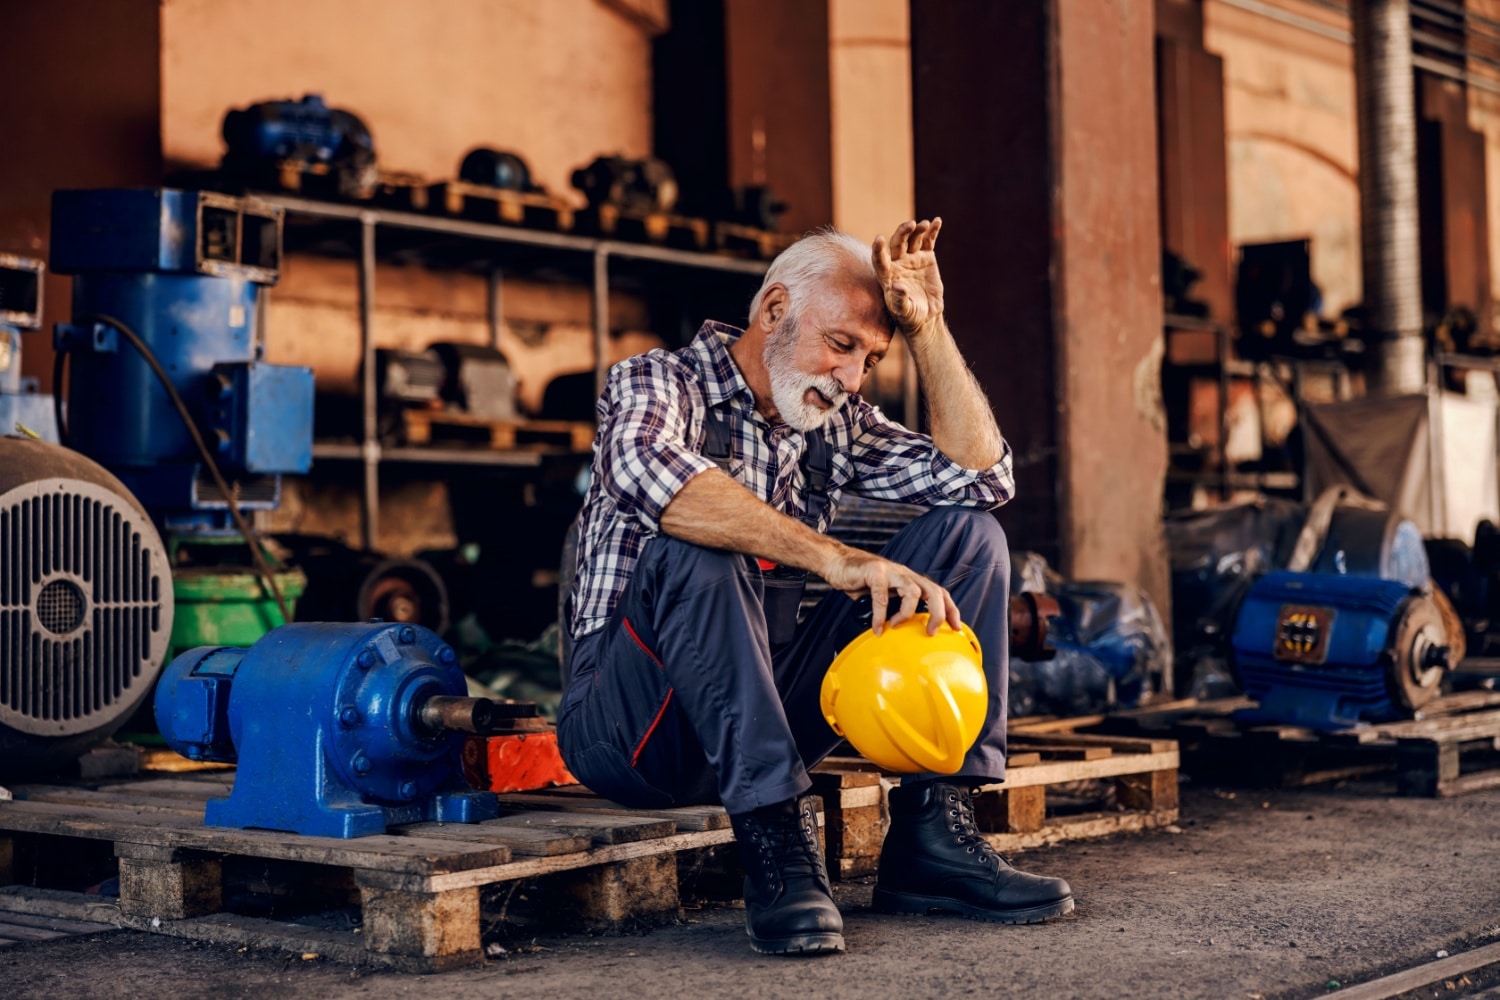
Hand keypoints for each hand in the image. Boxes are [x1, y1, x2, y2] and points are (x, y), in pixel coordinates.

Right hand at [819, 547, 961, 636]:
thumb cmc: (862, 581)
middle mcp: (905, 574)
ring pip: (913, 591)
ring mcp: (892, 571)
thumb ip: (896, 608)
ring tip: (896, 626)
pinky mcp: (875, 572)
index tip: (956, 628)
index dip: (951, 610)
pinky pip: (881, 597)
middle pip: (934, 591)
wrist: (838, 563)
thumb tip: (905, 634)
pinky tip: (876, 628)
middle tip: (931, 632)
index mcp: (912, 580)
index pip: (940, 592)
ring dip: (908, 613)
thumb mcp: (885, 596)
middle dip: (938, 613)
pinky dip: (880, 616)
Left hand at [873, 218, 944, 335]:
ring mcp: (912, 258)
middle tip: (911, 225)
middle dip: (902, 233)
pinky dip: (932, 231)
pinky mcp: (926, 257)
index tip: (879, 239)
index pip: (879, 259)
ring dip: (918, 230)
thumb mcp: (904, 311)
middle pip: (897, 243)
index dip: (878, 250)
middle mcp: (897, 263)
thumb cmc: (909, 315)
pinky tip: (937, 221)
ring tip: (925, 224)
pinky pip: (928, 241)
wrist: (925, 316)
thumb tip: (897, 286)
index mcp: (887, 275)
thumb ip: (899, 299)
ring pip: (913, 239)